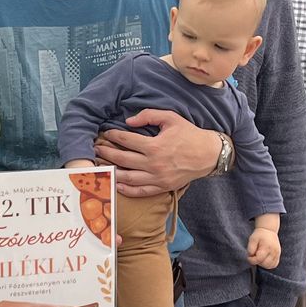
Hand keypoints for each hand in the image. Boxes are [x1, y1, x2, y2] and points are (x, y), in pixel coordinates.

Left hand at [93, 109, 219, 197]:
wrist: (208, 154)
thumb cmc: (189, 134)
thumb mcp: (171, 118)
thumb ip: (149, 115)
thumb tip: (129, 121)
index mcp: (155, 145)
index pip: (126, 140)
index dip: (113, 136)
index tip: (106, 133)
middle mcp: (154, 163)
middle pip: (122, 160)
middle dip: (107, 154)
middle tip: (96, 150)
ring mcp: (157, 178)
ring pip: (128, 178)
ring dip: (112, 172)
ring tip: (101, 167)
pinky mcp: (162, 187)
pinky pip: (140, 191)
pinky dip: (127, 190)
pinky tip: (117, 185)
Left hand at [246, 228, 281, 269]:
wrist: (268, 230)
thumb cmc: (259, 235)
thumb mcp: (252, 239)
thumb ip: (250, 248)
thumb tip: (251, 256)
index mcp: (266, 247)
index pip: (259, 259)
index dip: (252, 260)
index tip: (249, 256)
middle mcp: (273, 251)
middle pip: (265, 264)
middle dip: (257, 262)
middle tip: (254, 256)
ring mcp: (277, 254)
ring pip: (269, 266)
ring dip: (263, 264)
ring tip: (259, 257)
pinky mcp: (278, 255)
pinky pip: (274, 264)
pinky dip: (268, 264)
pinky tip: (264, 259)